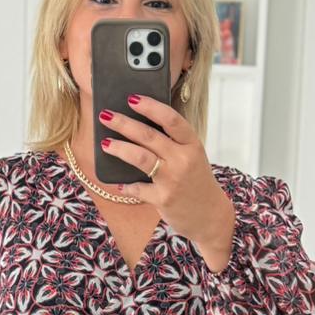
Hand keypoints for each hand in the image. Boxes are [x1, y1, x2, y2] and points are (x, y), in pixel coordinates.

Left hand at [98, 95, 234, 261]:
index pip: (171, 119)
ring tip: (105, 143)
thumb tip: (137, 126)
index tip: (132, 98)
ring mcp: (173, 180)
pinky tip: (118, 184)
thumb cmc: (196, 181)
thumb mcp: (192, 156)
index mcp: (192, 144)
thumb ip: (173, 142)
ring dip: (119, 148)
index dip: (150, 106)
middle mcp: (183, 159)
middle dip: (124, 123)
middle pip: (149, 136)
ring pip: (140, 158)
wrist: (210, 215)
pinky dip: (126, 186)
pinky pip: (137, 189)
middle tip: (105, 115)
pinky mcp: (163, 199)